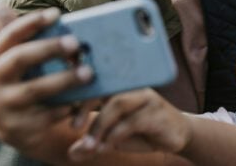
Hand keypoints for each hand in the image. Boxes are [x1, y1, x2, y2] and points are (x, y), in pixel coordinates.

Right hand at [0, 6, 93, 157]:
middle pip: (19, 59)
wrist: (15, 130)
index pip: (9, 36)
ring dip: (64, 79)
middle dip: (48, 48)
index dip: (31, 23)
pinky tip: (84, 99)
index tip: (57, 13)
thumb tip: (2, 7)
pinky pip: (48, 114)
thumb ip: (13, 37)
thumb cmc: (20, 83)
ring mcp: (3, 107)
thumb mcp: (11, 63)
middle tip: (76, 42)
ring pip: (35, 89)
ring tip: (89, 72)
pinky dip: (68, 106)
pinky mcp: (20, 128)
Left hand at [68, 89, 191, 161]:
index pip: (93, 82)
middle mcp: (131, 87)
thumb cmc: (142, 131)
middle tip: (74, 127)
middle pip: (103, 87)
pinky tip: (108, 146)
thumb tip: (72, 153)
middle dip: (85, 106)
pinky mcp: (157, 112)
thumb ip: (93, 143)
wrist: (177, 136)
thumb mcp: (113, 138)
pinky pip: (132, 120)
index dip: (75, 90)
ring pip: (117, 103)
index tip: (58, 105)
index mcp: (118, 87)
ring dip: (100, 125)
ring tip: (90, 144)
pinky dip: (116, 135)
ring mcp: (146, 97)